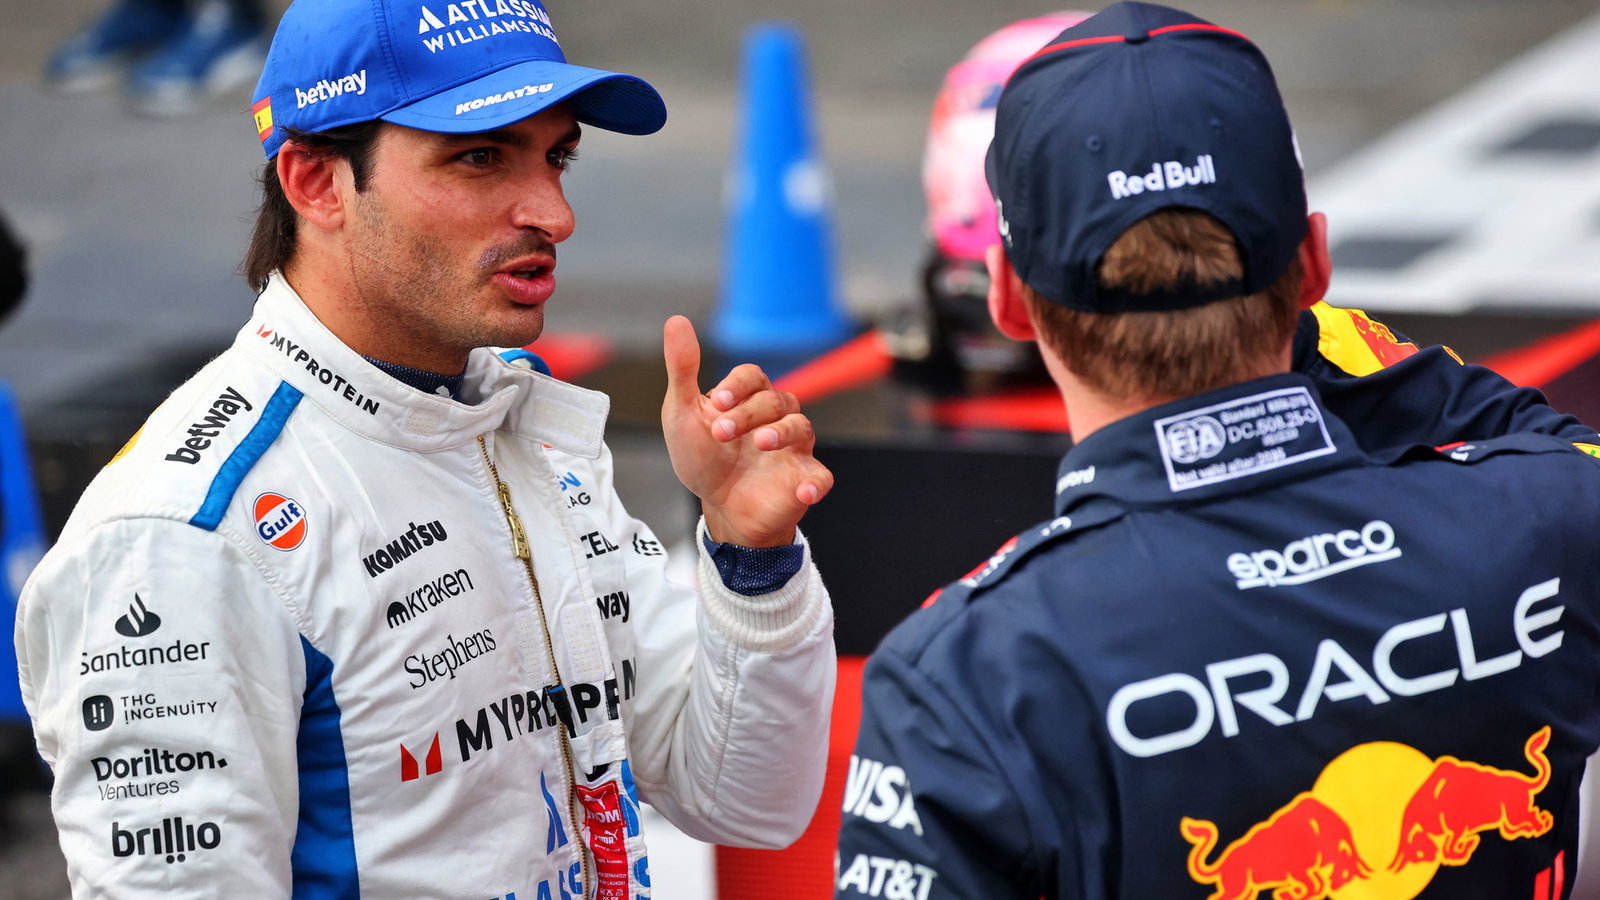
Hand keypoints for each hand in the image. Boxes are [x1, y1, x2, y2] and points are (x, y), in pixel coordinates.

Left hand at [661, 315, 832, 546]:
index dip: (739, 385)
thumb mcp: (683, 414)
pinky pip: (821, 477)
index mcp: (748, 400)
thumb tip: (676, 320)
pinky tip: (803, 491)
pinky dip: (816, 482)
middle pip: (776, 400)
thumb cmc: (703, 458)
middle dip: (748, 414)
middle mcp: (775, 419)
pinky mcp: (803, 480)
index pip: (754, 376)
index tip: (718, 401)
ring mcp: (792, 449)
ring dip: (781, 433)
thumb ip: (683, 369)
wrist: (718, 508)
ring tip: (759, 444)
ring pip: (801, 427)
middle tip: (721, 433)